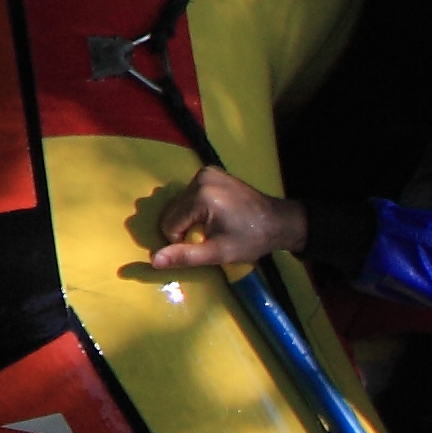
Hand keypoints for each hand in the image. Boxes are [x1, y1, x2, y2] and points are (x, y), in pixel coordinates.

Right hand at [140, 163, 309, 277]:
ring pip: (179, 202)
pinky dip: (194, 206)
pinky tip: (213, 214)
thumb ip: (185, 256)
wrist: (277, 221)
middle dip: (184, 228)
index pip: (169, 224)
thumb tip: (153, 261)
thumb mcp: (217, 252)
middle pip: (172, 210)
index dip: (181, 240)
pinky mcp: (210, 171)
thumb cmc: (250, 240)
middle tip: (209, 235)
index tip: (205, 244)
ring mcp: (206, 172)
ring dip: (188, 218)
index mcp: (201, 196)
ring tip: (213, 225)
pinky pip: (189, 193)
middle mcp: (200, 178)